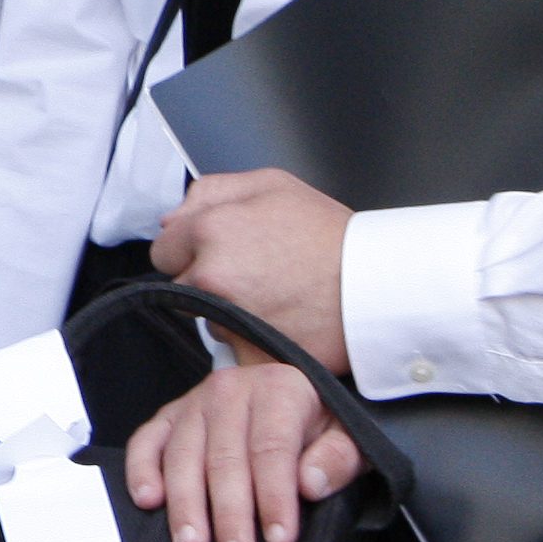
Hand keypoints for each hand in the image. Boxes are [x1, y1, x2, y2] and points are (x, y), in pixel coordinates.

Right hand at [120, 357, 365, 541]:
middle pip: (225, 457)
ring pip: (183, 454)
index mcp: (280, 390)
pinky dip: (142, 470)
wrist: (289, 393)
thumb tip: (310, 483)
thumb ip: (337, 459)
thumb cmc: (320, 426)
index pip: (272, 448)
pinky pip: (147, 441)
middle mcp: (231, 390)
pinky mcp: (170, 415)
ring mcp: (195, 402)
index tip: (279, 539)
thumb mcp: (348, 437)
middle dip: (230, 512)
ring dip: (185, 503)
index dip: (274, 495)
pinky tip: (148, 501)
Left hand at [149, 169, 353, 372]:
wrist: (379, 286)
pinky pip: (232, 352)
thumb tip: (171, 219)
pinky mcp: (250, 356)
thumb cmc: (331, 236)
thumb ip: (211, 192)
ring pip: (206, 321)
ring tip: (275, 298)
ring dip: (228, 314)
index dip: (189, 250)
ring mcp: (229, 321)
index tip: (217, 253)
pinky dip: (250, 343)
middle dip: (205, 282)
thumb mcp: (273, 185)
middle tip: (253, 276)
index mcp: (210, 231)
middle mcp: (211, 277)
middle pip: (179, 287)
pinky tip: (280, 324)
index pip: (163, 250)